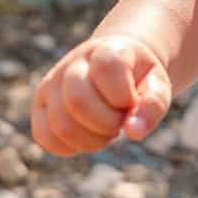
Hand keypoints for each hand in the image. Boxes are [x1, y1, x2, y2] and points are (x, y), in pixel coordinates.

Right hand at [31, 35, 172, 155]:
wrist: (115, 64)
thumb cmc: (138, 77)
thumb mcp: (158, 83)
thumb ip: (153, 104)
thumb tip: (134, 132)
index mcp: (105, 50)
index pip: (106, 69)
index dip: (124, 96)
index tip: (132, 101)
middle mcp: (72, 64)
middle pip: (77, 101)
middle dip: (107, 123)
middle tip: (120, 120)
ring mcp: (52, 84)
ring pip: (61, 125)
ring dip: (92, 140)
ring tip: (107, 129)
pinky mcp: (40, 106)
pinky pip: (44, 137)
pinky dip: (71, 147)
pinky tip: (90, 137)